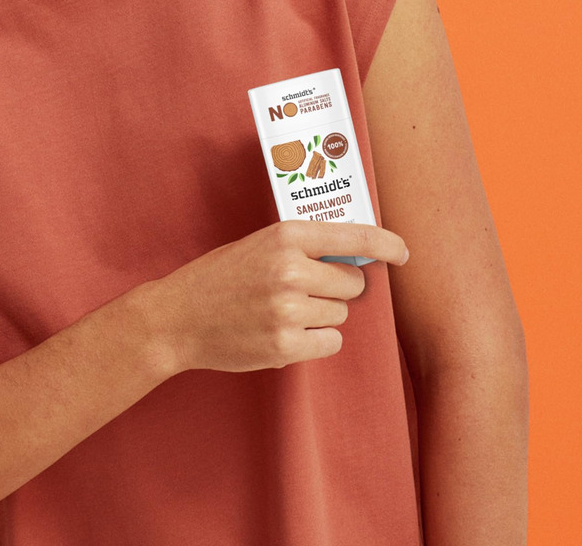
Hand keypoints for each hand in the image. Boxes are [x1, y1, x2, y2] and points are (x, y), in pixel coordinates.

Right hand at [142, 220, 408, 374]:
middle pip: (353, 283)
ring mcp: (289, 309)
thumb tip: (358, 259)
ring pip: (340, 314)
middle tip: (302, 290)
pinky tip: (281, 333)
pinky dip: (314, 341)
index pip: (353, 236)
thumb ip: (303, 248)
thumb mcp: (259, 245)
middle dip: (336, 288)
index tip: (404, 253)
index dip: (385, 244)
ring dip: (321, 316)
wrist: (177, 317)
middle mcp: (290, 269)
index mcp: (285, 235)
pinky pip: (329, 343)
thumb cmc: (220, 277)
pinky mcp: (286, 345)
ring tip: (281, 312)